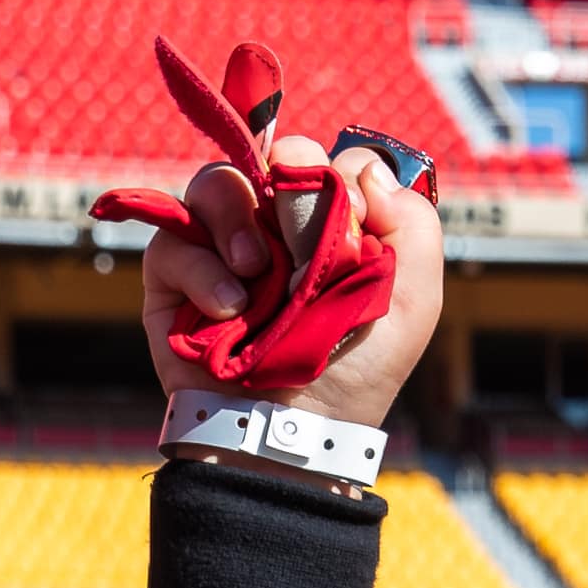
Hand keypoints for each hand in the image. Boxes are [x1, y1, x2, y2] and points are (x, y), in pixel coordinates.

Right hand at [117, 55, 445, 427]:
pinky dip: (202, 271)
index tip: (352, 218)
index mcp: (327, 224)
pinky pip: (173, 240)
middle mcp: (272, 229)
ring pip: (214, 182)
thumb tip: (365, 171)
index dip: (336, 174)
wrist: (293, 433)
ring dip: (237, 218)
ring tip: (257, 272)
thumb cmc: (353, 373)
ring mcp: (220, 250)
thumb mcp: (413, 302)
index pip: (324, 159)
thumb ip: (414, 224)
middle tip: (300, 235)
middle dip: (287, 182)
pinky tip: (231, 310)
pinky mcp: (173, 279)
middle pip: (267, 155)